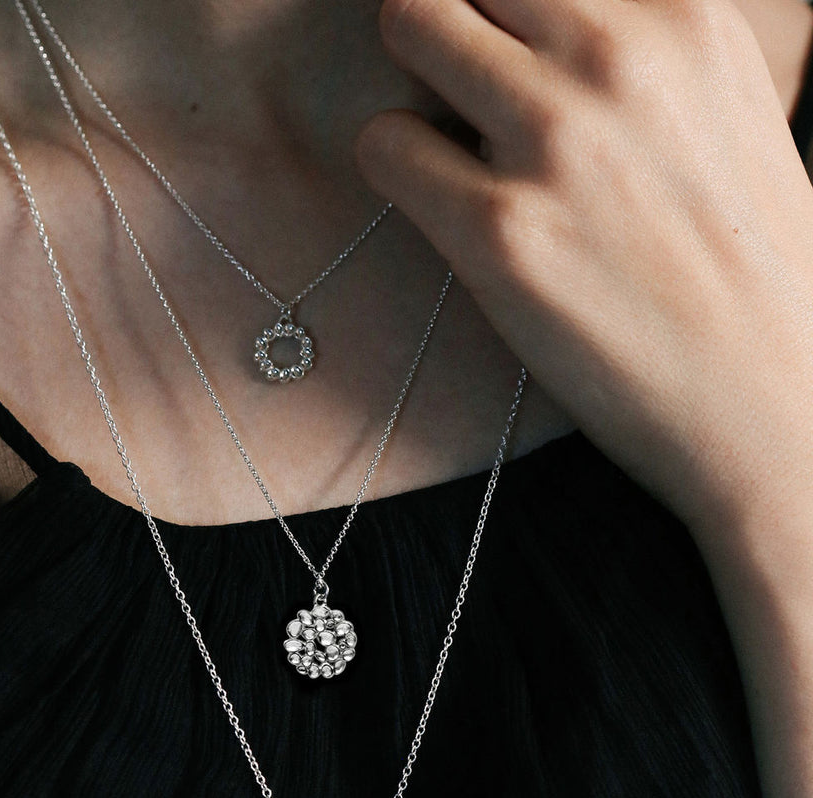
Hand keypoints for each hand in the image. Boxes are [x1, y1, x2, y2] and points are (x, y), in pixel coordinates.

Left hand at [356, 0, 812, 545]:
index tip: (491, 41)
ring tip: (452, 150)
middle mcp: (618, 55)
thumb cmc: (743, 272)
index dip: (500, 6)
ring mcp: (554, 141)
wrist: (769, 403)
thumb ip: (639, 58)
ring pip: (409, 26)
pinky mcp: (497, 232)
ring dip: (415, 86)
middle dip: (446, 22)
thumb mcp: (724, 116)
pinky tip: (444, 210)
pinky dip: (397, 168)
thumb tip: (536, 35)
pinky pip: (384, 145)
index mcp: (683, 16)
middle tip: (459, 92)